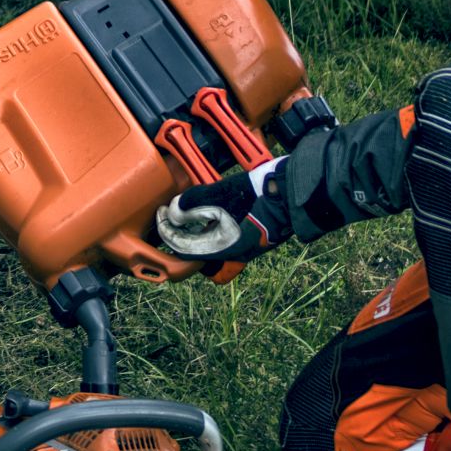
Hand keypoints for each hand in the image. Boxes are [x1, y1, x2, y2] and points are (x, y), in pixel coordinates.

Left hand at [154, 157, 293, 263]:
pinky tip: (205, 214)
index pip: (182, 249)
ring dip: (192, 233)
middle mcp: (231, 255)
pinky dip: (207, 231)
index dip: (166, 232)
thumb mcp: (218, 194)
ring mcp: (241, 250)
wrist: (290, 194)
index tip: (160, 215)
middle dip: (177, 234)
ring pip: (207, 249)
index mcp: (222, 248)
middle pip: (194, 252)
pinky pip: (221, 243)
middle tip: (169, 214)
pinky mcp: (248, 241)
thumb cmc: (257, 194)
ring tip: (184, 213)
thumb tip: (173, 213)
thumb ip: (191, 204)